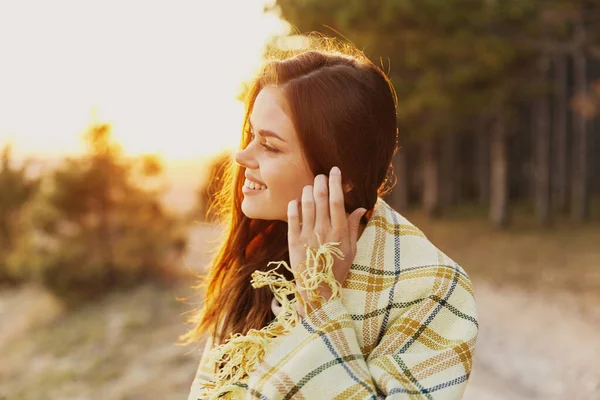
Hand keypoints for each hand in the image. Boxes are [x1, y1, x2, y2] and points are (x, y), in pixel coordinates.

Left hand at [287, 166, 365, 316]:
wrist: (317, 290)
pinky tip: (298, 200)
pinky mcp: (293, 241)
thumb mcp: (352, 250)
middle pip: (321, 198)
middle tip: (321, 174)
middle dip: (321, 181)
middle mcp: (323, 231)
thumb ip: (354, 228)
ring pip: (307, 204)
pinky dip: (294, 205)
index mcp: (340, 233)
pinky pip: (292, 217)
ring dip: (308, 190)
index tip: (335, 172)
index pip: (337, 201)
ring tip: (310, 185)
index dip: (336, 183)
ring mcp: (307, 235)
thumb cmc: (337, 269)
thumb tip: (361, 207)